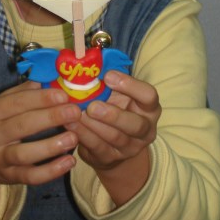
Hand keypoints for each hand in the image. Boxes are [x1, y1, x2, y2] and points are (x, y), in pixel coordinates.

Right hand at [0, 81, 80, 219]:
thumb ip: (21, 93)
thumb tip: (48, 79)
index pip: (17, 102)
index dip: (41, 98)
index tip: (63, 95)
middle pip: (23, 125)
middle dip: (51, 118)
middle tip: (75, 112)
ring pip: (25, 154)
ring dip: (51, 146)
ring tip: (73, 137)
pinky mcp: (7, 177)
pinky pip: (30, 177)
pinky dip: (50, 171)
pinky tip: (69, 162)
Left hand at [66, 71, 160, 204]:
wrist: (112, 144)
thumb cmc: (113, 107)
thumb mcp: (116, 94)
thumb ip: (108, 80)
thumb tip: (87, 61)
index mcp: (149, 108)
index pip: (149, 96)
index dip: (131, 86)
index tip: (109, 76)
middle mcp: (145, 129)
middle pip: (136, 124)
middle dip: (113, 115)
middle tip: (92, 106)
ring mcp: (130, 147)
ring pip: (115, 138)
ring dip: (94, 126)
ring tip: (76, 114)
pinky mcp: (111, 159)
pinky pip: (98, 147)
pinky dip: (83, 135)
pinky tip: (70, 124)